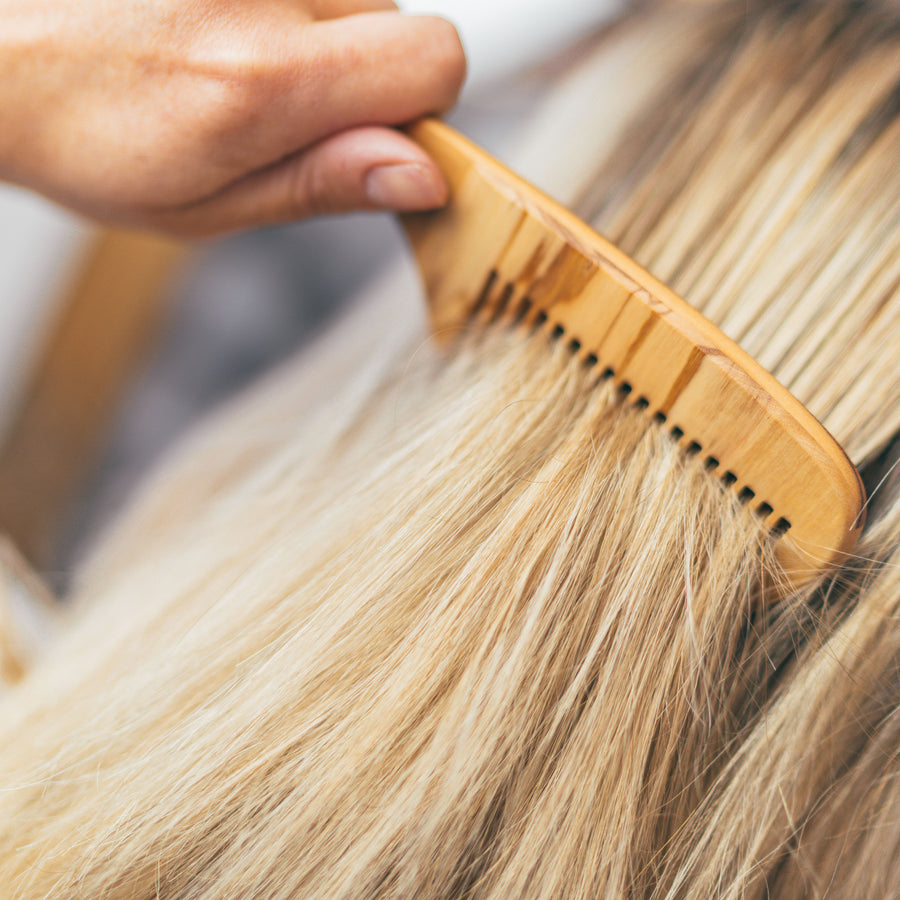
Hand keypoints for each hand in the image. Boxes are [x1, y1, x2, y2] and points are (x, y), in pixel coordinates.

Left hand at [0, 0, 465, 235]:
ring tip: (226, 56)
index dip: (418, 107)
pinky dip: (275, 1)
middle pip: (396, 16)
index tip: (367, 135)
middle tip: (267, 102)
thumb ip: (324, 184)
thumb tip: (422, 175)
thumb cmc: (82, 132)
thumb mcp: (206, 204)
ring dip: (310, 28)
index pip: (435, 59)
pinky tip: (214, 20)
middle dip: (354, 69)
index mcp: (262, 75)